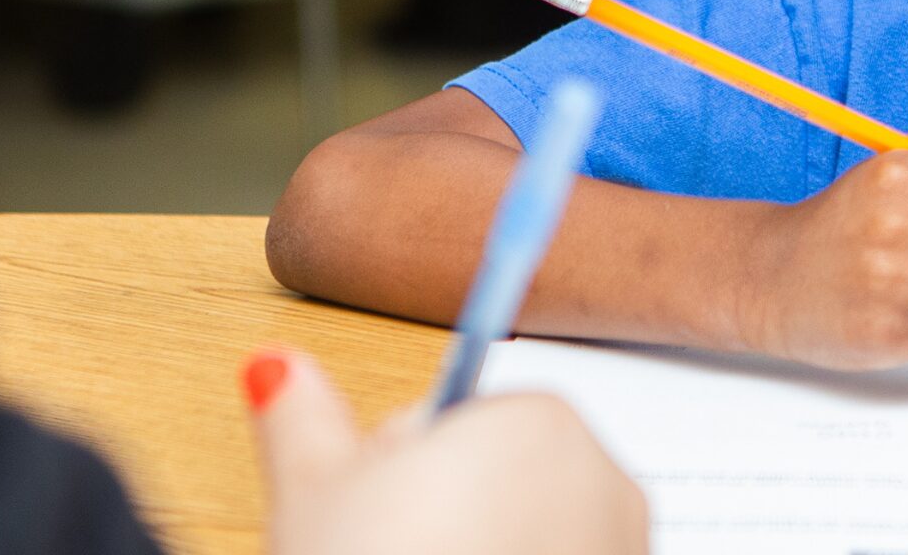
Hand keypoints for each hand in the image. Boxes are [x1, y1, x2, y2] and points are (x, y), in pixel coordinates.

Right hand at [245, 348, 646, 554]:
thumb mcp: (315, 493)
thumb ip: (300, 415)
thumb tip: (281, 370)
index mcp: (538, 421)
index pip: (457, 413)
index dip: (400, 462)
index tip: (376, 507)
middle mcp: (605, 480)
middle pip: (503, 469)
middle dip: (449, 504)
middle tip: (392, 548)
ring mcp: (626, 549)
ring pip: (534, 530)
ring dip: (485, 546)